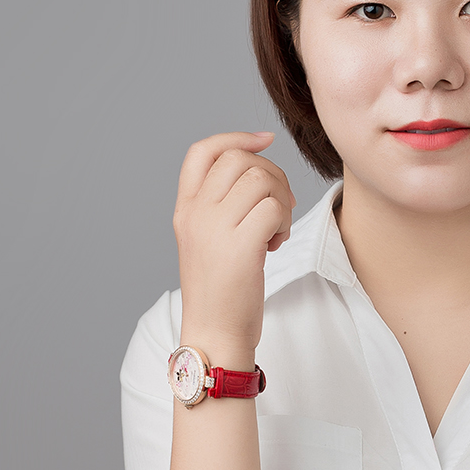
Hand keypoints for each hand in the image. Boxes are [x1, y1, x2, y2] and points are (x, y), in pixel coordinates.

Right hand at [173, 131, 295, 359]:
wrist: (214, 332)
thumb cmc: (220, 290)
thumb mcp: (209, 240)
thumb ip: (223, 207)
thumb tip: (262, 172)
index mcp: (185, 209)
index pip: (203, 151)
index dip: (236, 137)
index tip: (265, 141)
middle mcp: (195, 213)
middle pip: (241, 159)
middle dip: (272, 174)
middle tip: (279, 207)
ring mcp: (214, 228)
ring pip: (261, 179)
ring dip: (282, 200)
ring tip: (277, 230)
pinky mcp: (239, 247)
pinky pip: (273, 208)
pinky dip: (284, 221)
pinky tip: (276, 243)